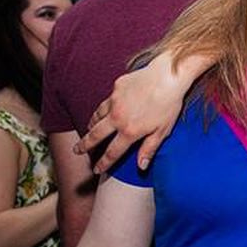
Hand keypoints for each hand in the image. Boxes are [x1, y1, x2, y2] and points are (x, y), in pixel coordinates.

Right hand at [74, 55, 187, 173]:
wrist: (168, 77)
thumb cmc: (169, 105)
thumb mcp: (162, 131)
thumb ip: (149, 149)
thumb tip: (141, 166)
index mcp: (130, 131)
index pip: (112, 152)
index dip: (103, 163)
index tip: (96, 169)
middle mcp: (118, 118)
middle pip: (96, 136)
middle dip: (84, 145)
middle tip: (76, 150)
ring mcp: (115, 102)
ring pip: (97, 117)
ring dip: (90, 126)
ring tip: (87, 131)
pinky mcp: (116, 88)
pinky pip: (106, 102)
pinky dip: (101, 110)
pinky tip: (101, 112)